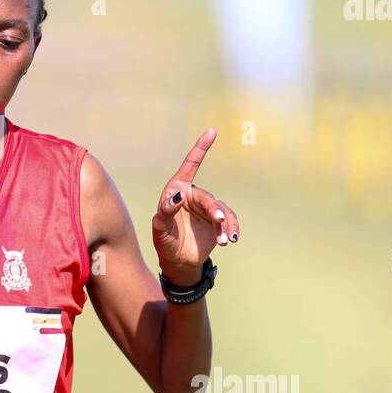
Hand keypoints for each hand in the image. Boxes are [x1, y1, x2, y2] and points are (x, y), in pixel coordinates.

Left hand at [151, 127, 240, 278]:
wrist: (178, 260)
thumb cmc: (164, 241)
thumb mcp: (159, 228)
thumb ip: (165, 211)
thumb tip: (177, 197)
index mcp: (176, 191)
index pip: (190, 165)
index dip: (201, 148)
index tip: (212, 131)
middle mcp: (193, 196)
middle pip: (208, 198)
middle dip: (214, 209)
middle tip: (218, 220)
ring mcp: (207, 208)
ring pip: (221, 210)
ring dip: (224, 224)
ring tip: (225, 240)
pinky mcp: (218, 221)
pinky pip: (229, 221)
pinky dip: (232, 229)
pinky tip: (231, 239)